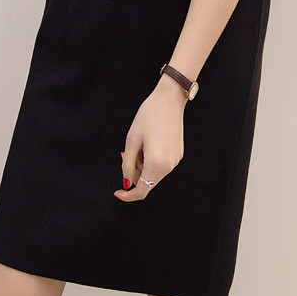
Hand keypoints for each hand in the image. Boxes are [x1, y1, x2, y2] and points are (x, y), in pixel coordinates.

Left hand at [113, 75, 186, 200]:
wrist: (169, 100)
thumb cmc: (148, 116)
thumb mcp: (132, 140)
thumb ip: (127, 165)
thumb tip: (126, 183)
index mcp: (156, 163)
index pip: (141, 190)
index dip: (128, 195)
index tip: (118, 192)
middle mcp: (168, 165)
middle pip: (147, 182)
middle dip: (134, 173)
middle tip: (127, 153)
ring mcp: (175, 160)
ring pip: (154, 174)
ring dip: (143, 166)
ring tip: (141, 144)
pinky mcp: (178, 154)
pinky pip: (162, 165)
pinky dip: (152, 160)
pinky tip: (150, 142)